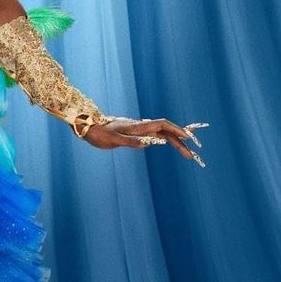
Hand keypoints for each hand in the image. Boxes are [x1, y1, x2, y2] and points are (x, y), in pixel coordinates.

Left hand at [83, 117, 207, 165]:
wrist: (89, 127)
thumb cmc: (100, 134)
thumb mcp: (113, 140)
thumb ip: (130, 141)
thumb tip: (147, 144)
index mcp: (138, 127)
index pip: (162, 125)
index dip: (177, 130)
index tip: (188, 137)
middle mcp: (141, 127)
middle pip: (166, 132)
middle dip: (180, 142)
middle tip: (191, 156)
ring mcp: (140, 130)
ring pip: (162, 135)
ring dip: (175, 143)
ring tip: (187, 154)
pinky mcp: (136, 133)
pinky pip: (156, 136)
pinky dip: (166, 141)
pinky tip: (171, 146)